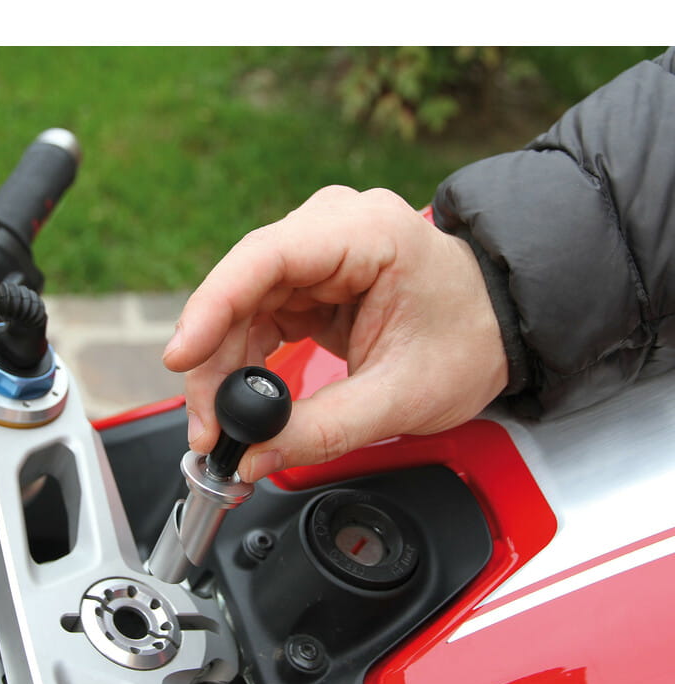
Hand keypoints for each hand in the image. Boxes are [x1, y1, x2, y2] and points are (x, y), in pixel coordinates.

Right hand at [162, 186, 508, 480]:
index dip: (213, 308)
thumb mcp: (401, 398)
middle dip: (214, 361)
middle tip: (208, 427)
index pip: (266, 258)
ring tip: (222, 426)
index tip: (182, 359)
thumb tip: (251, 454)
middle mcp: (332, 229)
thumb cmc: (470, 342)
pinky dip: (242, 363)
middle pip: (242, 288)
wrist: (501, 328)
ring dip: (223, 368)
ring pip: (240, 307)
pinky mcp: (309, 281)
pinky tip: (242, 401)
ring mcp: (318, 252)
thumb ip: (322, 430)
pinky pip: (256, 318)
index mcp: (367, 233)